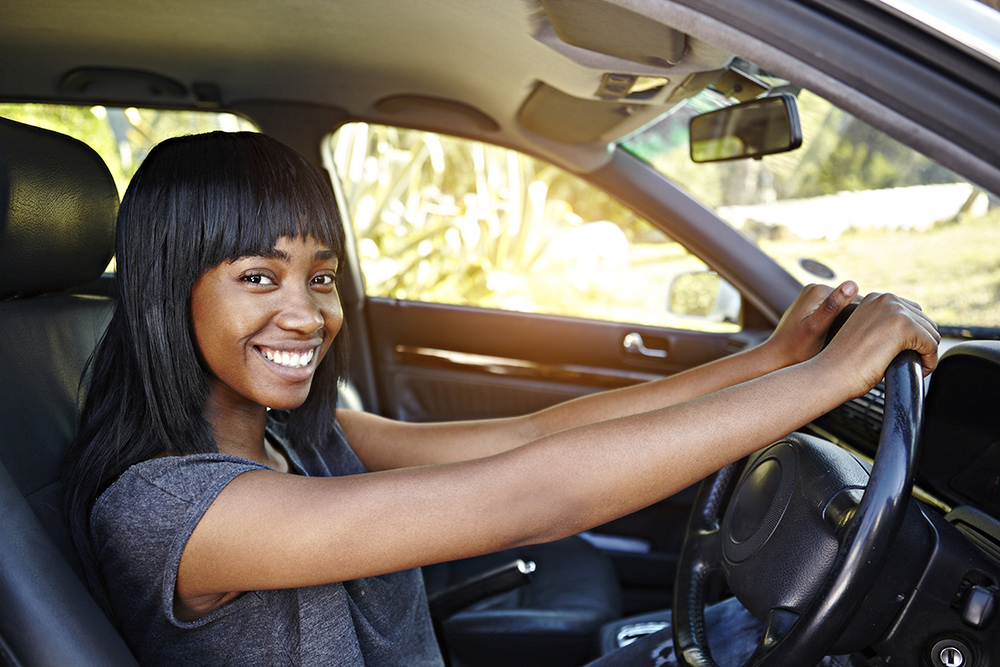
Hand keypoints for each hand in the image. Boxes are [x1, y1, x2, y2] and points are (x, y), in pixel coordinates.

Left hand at [763, 282, 859, 367]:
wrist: (776, 357)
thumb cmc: (796, 348)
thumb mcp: (817, 328)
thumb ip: (833, 306)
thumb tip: (852, 284)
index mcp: (818, 290)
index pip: (855, 298)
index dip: (860, 318)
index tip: (854, 334)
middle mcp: (814, 289)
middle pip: (848, 302)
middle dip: (852, 319)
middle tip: (847, 339)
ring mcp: (812, 297)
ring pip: (841, 308)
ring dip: (845, 322)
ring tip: (842, 339)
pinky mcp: (811, 306)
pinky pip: (832, 312)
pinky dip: (836, 323)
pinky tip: (836, 337)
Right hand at [820, 291, 939, 397]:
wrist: (830, 373)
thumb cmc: (843, 363)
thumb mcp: (864, 335)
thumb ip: (883, 326)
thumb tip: (911, 335)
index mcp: (875, 299)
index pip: (912, 312)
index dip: (914, 337)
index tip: (906, 353)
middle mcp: (885, 299)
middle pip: (925, 321)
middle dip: (922, 345)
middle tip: (911, 363)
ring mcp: (894, 310)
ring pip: (931, 333)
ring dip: (926, 353)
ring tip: (912, 367)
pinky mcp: (903, 326)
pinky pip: (932, 345)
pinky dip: (930, 361)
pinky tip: (918, 370)